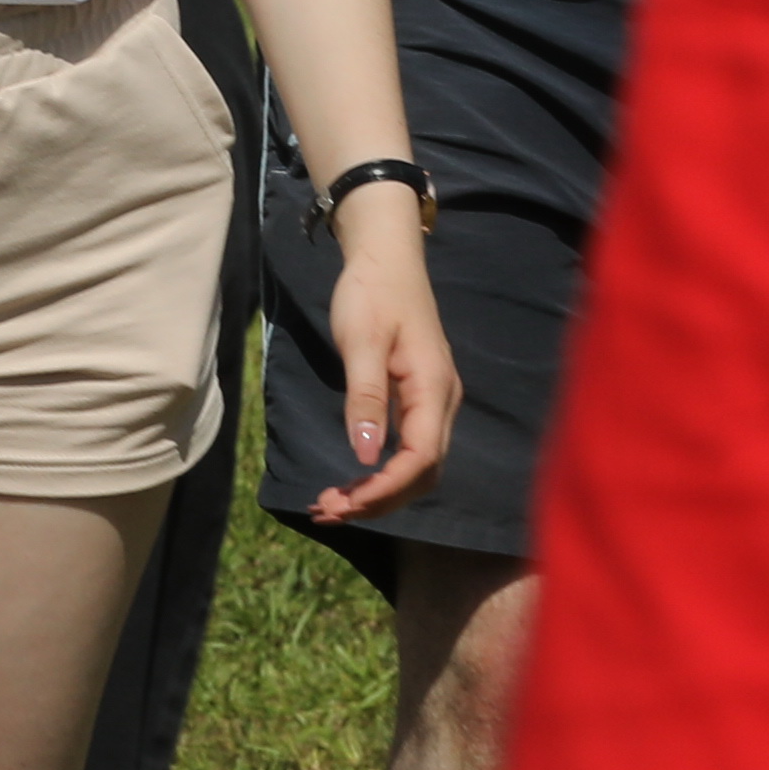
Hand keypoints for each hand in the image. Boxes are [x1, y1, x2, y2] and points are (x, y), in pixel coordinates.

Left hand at [293, 186, 460, 523]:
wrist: (386, 258)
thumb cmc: (372, 292)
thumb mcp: (362, 341)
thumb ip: (365, 398)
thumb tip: (367, 456)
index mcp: (433, 389)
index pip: (420, 458)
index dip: (385, 489)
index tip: (345, 503)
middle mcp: (442, 402)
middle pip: (422, 473)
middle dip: (378, 501)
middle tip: (326, 511)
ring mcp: (433, 402)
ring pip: (416, 467)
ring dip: (378, 493)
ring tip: (332, 505)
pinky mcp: (419, 400)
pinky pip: (409, 450)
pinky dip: (381, 474)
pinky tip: (352, 481)